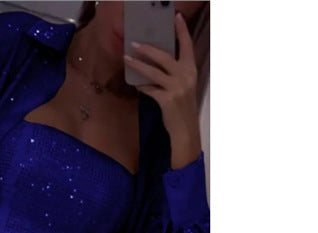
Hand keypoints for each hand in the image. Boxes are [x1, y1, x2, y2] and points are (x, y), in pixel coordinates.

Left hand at [124, 12, 201, 165]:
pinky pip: (149, 89)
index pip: (187, 45)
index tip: (176, 17)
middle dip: (148, 49)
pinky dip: (141, 86)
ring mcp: (176, 88)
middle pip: (164, 56)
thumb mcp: (183, 87)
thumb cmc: (182, 108)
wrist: (186, 130)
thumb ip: (174, 74)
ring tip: (126, 59)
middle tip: (134, 43)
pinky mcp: (167, 100)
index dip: (182, 31)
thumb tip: (155, 63)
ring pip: (153, 72)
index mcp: (191, 70)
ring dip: (138, 65)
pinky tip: (134, 83)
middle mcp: (185, 76)